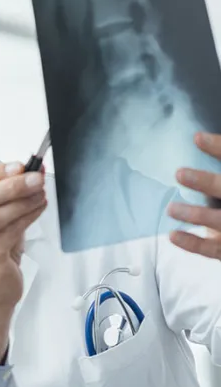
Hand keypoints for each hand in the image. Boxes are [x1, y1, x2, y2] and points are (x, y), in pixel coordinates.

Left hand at [168, 132, 220, 258]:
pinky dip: (192, 243)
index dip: (219, 147)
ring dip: (195, 214)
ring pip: (220, 221)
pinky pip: (212, 249)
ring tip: (171, 209)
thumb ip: (213, 181)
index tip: (197, 137)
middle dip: (207, 182)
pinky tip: (173, 234)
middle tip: (179, 173)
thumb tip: (198, 141)